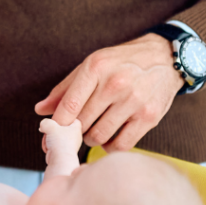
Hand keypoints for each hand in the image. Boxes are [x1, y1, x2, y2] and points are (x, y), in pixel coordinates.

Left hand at [34, 34, 184, 151]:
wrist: (165, 58)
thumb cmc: (122, 62)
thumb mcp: (92, 65)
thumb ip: (65, 89)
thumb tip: (41, 110)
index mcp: (96, 67)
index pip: (69, 105)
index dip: (56, 126)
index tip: (51, 135)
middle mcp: (114, 84)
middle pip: (82, 123)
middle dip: (74, 132)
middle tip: (74, 132)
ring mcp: (133, 101)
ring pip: (99, 136)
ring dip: (91, 138)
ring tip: (94, 129)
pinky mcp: (149, 117)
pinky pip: (121, 145)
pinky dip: (110, 146)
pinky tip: (110, 136)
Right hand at [39, 117, 82, 156]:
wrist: (60, 161)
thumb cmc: (60, 143)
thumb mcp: (50, 126)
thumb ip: (46, 122)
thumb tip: (44, 125)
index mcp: (76, 128)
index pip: (73, 118)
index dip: (65, 117)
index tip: (57, 118)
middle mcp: (75, 137)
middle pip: (61, 128)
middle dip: (53, 130)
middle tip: (48, 131)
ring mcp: (69, 145)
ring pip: (56, 137)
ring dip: (49, 138)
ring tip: (48, 141)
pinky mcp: (63, 152)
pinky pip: (54, 145)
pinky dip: (49, 146)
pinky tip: (48, 148)